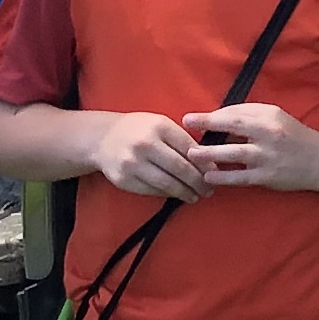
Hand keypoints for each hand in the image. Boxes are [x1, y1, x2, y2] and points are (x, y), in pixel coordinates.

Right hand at [80, 108, 210, 200]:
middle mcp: (145, 144)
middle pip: (180, 168)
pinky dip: (168, 194)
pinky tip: (177, 194)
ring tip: (196, 195)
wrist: (103, 138)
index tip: (215, 172)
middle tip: (209, 189)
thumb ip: (181, 139)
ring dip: (185, 192)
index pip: (189, 148)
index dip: (204, 163)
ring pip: (167, 183)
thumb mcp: (160, 124)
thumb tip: (208, 161)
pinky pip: (152, 190)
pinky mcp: (124, 180)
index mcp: (159, 126)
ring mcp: (132, 163)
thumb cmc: (139, 130)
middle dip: (198, 182)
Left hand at [179, 102, 318, 195]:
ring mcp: (267, 156)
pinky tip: (208, 178)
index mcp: (268, 117)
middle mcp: (268, 134)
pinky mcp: (267, 177)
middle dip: (207, 128)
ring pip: (233, 154)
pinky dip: (223, 177)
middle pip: (233, 128)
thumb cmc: (292, 135)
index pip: (235, 113)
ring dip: (209, 154)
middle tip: (184, 129)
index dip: (211, 116)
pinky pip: (240, 177)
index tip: (189, 118)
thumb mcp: (275, 117)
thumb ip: (250, 115)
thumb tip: (218, 118)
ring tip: (191, 155)